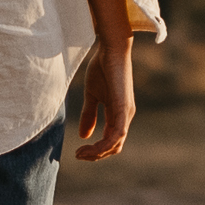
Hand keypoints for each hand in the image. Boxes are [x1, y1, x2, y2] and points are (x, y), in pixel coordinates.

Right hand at [69, 27, 133, 162]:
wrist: (111, 49)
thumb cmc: (102, 68)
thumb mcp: (92, 95)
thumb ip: (90, 114)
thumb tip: (84, 136)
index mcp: (118, 114)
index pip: (111, 141)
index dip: (96, 150)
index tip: (78, 152)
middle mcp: (125, 116)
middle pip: (114, 147)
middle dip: (96, 155)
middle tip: (79, 155)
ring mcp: (126, 113)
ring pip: (115, 144)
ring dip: (97, 152)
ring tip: (81, 153)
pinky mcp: (123, 108)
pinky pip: (117, 134)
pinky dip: (103, 144)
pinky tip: (89, 145)